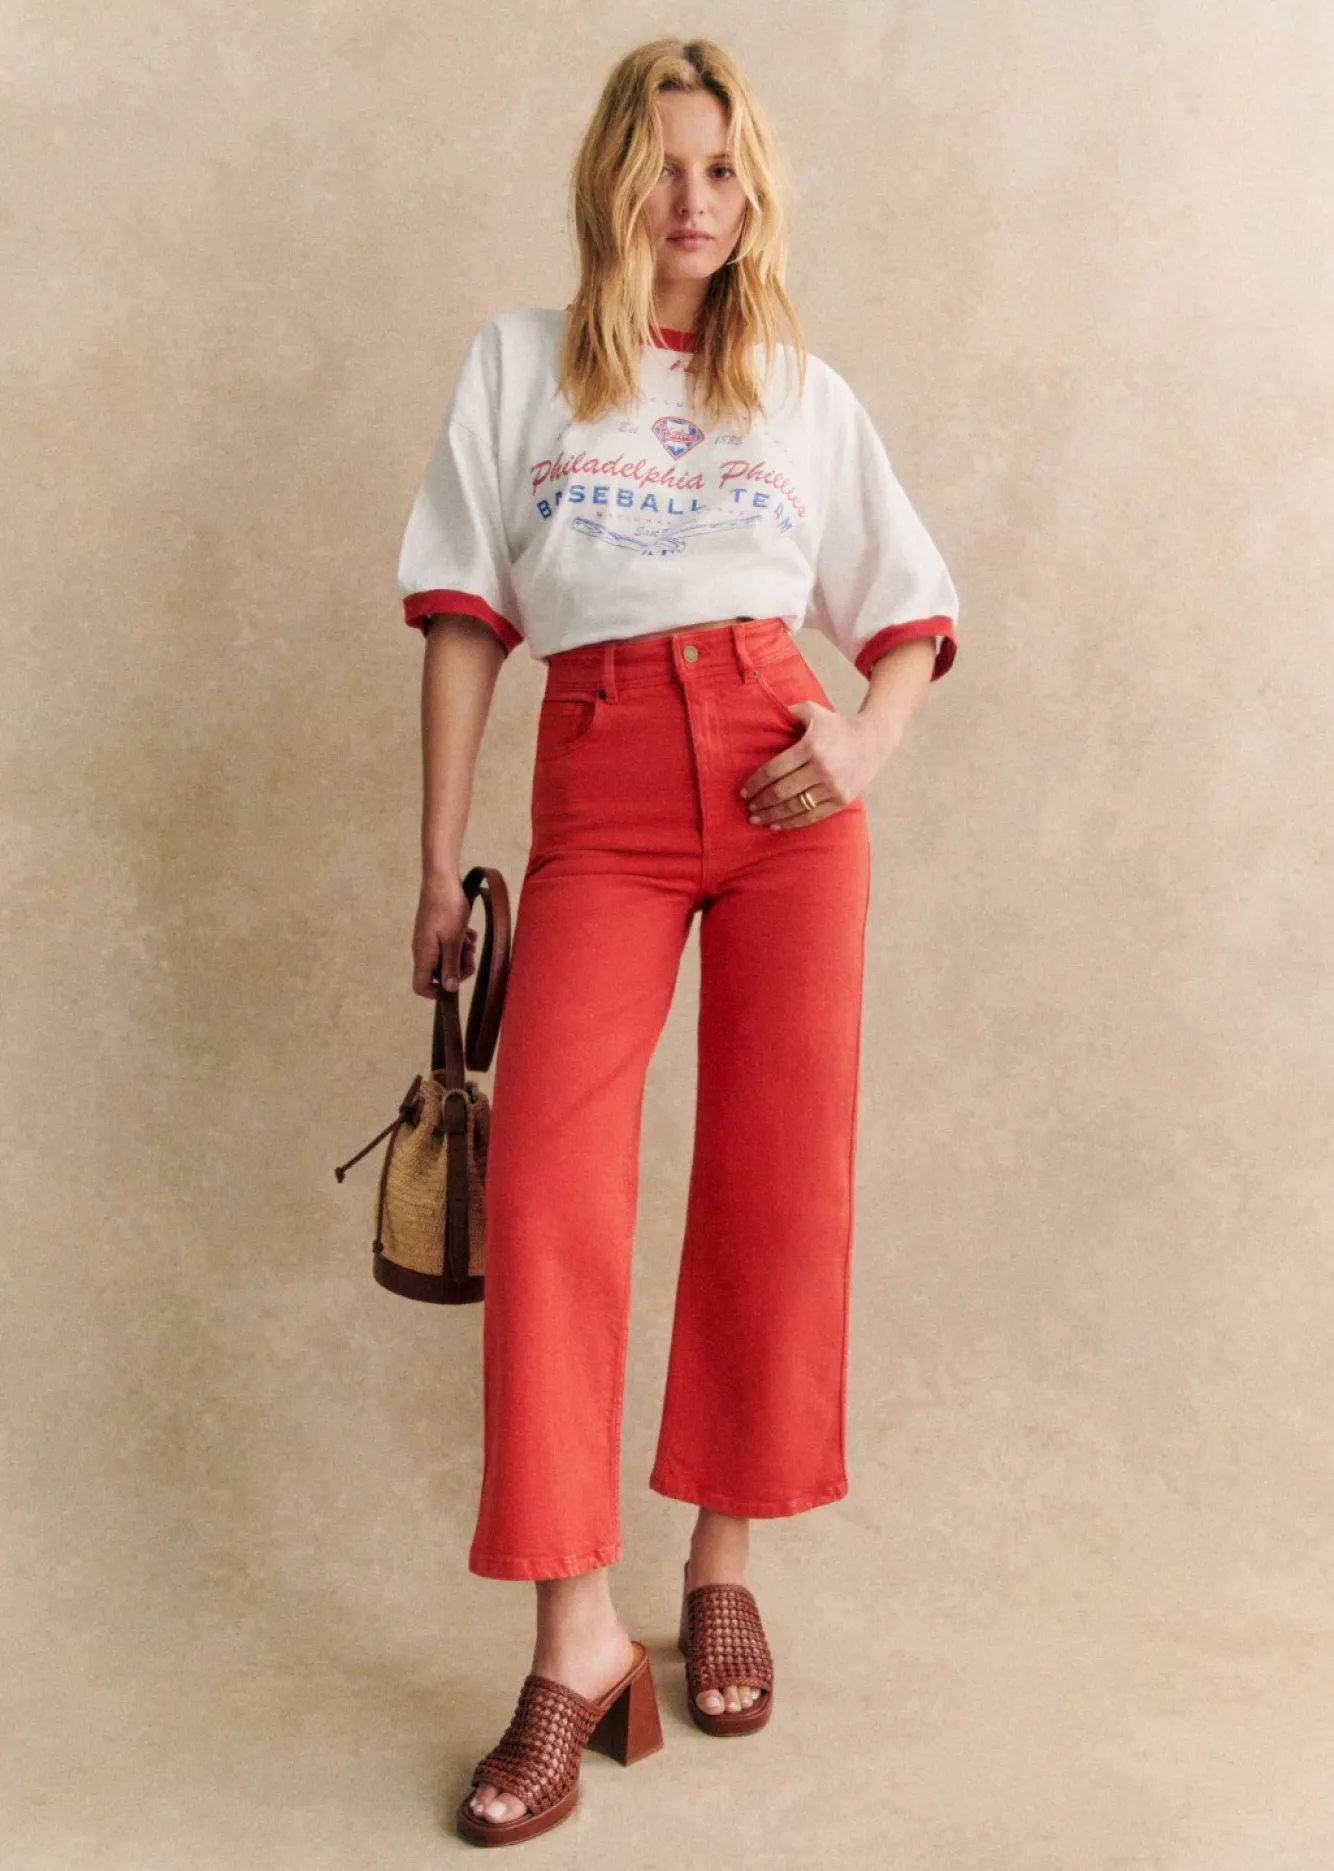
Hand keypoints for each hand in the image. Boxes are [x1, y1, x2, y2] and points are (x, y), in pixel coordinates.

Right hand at [412, 870, 478, 996]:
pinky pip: (448, 945)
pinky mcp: (436, 930)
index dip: (437, 992)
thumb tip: (449, 990)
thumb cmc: (446, 908)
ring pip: (446, 958)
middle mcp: (423, 950)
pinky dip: (460, 943)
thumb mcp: (453, 940)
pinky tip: (468, 933)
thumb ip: (451, 965)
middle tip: (470, 955)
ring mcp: (429, 939)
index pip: (421, 986)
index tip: (456, 983)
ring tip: (470, 942)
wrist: (442, 880)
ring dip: (461, 954)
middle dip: (458, 968)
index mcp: (423, 955)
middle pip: (439, 973)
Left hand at [738, 703, 898, 827]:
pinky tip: (776, 824)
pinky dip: (791, 823)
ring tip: (757, 819)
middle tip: (748, 808)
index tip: (743, 792)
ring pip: (795, 807)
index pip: (774, 770)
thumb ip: (786, 713)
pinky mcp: (841, 800)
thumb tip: (758, 716)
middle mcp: (822, 768)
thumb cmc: (834, 725)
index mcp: (811, 746)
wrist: (872, 741)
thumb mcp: (811, 711)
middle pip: (781, 792)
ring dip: (772, 816)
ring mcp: (833, 787)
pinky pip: (811, 816)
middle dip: (760, 802)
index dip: (755, 784)